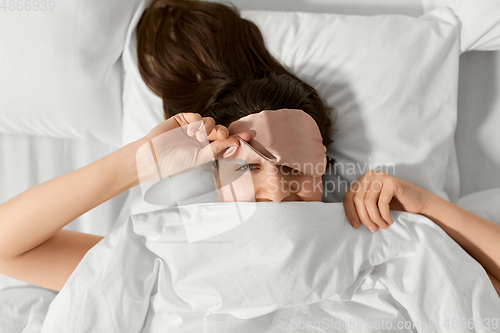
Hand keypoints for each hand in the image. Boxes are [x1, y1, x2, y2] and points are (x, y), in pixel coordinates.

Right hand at [136, 113, 250, 181]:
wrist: (153, 159)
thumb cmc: (176, 165)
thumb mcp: (200, 159)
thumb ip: (217, 149)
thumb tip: (236, 142)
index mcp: (207, 150)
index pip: (225, 142)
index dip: (237, 138)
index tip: (248, 136)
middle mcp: (202, 139)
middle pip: (221, 130)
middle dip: (223, 132)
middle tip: (221, 136)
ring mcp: (192, 129)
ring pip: (210, 122)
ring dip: (208, 127)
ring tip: (199, 136)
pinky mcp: (182, 120)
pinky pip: (196, 116)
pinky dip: (197, 121)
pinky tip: (191, 131)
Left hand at [343, 169, 431, 231]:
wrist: (418, 202)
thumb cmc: (394, 205)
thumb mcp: (373, 205)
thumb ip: (361, 206)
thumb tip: (350, 219)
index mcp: (362, 181)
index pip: (348, 197)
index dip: (350, 212)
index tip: (355, 226)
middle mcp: (369, 175)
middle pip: (358, 200)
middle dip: (364, 217)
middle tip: (372, 229)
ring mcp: (380, 177)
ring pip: (368, 202)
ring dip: (375, 218)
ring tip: (382, 226)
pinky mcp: (391, 182)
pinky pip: (382, 202)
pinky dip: (384, 215)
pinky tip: (389, 221)